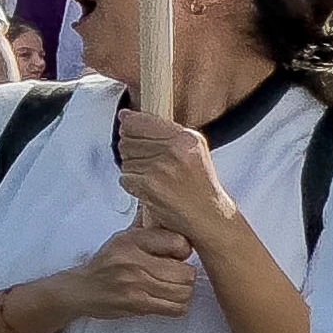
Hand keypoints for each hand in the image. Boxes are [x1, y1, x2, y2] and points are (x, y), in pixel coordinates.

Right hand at [64, 225, 197, 318]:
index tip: (177, 256)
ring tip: (171, 289)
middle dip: (185, 276)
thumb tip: (155, 204)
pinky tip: (167, 301)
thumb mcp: (121, 239)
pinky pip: (175, 308)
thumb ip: (143, 224)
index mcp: (131, 240)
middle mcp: (132, 259)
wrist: (80, 289)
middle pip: (185, 272)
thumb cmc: (105, 265)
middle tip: (175, 276)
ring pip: (183, 291)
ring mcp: (134, 283)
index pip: (179, 242)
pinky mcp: (136, 303)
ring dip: (182, 293)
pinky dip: (177, 307)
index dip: (184, 251)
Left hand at [114, 108, 238, 243]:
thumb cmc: (199, 186)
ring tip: (154, 178)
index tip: (125, 121)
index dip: (129, 123)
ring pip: (125, 159)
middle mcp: (175, 150)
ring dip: (133, 169)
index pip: (141, 121)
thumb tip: (126, 116)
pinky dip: (132, 185)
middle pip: (128, 140)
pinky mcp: (149, 184)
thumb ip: (162, 131)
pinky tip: (149, 189)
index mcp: (186, 138)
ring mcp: (161, 167)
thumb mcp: (192, 150)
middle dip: (132, 150)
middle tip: (149, 163)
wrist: (208, 216)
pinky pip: (125, 178)